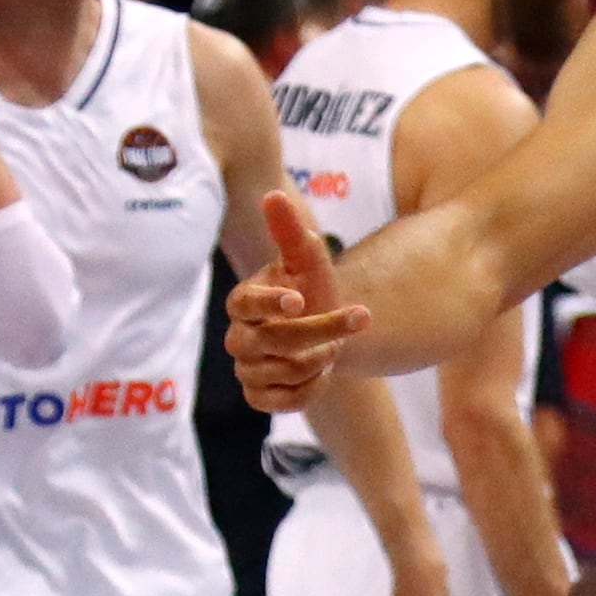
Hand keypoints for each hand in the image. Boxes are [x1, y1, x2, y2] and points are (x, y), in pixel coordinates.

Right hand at [222, 188, 369, 412]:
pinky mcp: (259, 397)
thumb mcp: (306, 260)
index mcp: (242, 302)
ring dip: (320, 358)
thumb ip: (289, 231)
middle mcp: (238, 338)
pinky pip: (285, 401)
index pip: (246, 303)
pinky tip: (322, 372)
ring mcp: (246, 370)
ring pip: (285, 371)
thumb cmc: (310, 290)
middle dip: (322, 330)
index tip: (301, 301)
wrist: (322, 332)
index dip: (271, 303)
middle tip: (358, 319)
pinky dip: (312, 388)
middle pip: (275, 340)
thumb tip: (272, 194)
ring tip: (334, 346)